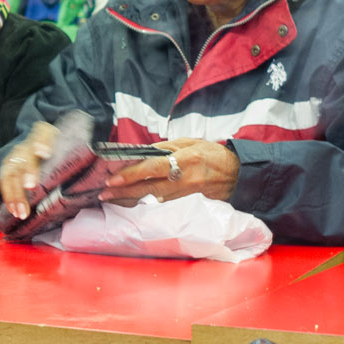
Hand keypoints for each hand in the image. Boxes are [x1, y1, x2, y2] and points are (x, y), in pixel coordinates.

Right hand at [0, 122, 59, 220]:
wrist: (40, 137)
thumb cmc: (48, 138)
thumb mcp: (49, 134)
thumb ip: (45, 140)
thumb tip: (42, 151)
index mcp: (29, 145)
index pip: (27, 159)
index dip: (28, 172)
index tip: (31, 185)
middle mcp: (17, 155)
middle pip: (13, 175)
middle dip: (17, 194)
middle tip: (23, 211)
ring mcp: (11, 163)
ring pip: (6, 182)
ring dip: (11, 199)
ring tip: (18, 214)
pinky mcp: (8, 171)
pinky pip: (4, 185)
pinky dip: (8, 198)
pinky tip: (12, 211)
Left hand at [100, 138, 237, 205]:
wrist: (238, 174)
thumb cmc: (214, 154)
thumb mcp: (191, 142)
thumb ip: (167, 148)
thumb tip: (143, 153)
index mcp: (186, 159)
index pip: (153, 168)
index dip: (132, 174)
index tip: (113, 179)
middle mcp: (185, 178)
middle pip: (149, 188)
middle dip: (124, 192)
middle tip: (105, 193)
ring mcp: (187, 192)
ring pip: (154, 198)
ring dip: (132, 198)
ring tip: (113, 197)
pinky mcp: (189, 201)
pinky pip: (164, 201)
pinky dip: (147, 201)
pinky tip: (133, 201)